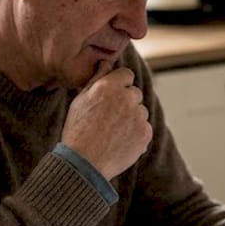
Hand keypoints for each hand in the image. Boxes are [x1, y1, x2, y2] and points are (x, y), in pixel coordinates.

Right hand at [61, 61, 152, 179]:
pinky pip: (144, 128)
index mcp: (109, 86)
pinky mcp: (146, 133)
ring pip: (141, 112)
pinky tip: (119, 142)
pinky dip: (136, 134)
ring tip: (113, 133)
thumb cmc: (78, 129)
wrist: (84, 162)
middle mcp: (127, 97)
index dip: (119, 85)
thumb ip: (97, 79)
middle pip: (135, 93)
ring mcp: (138, 116)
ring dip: (132, 118)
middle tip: (109, 118)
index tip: (111, 97)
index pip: (127, 75)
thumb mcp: (81, 100)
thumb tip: (106, 63)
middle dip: (126, 102)